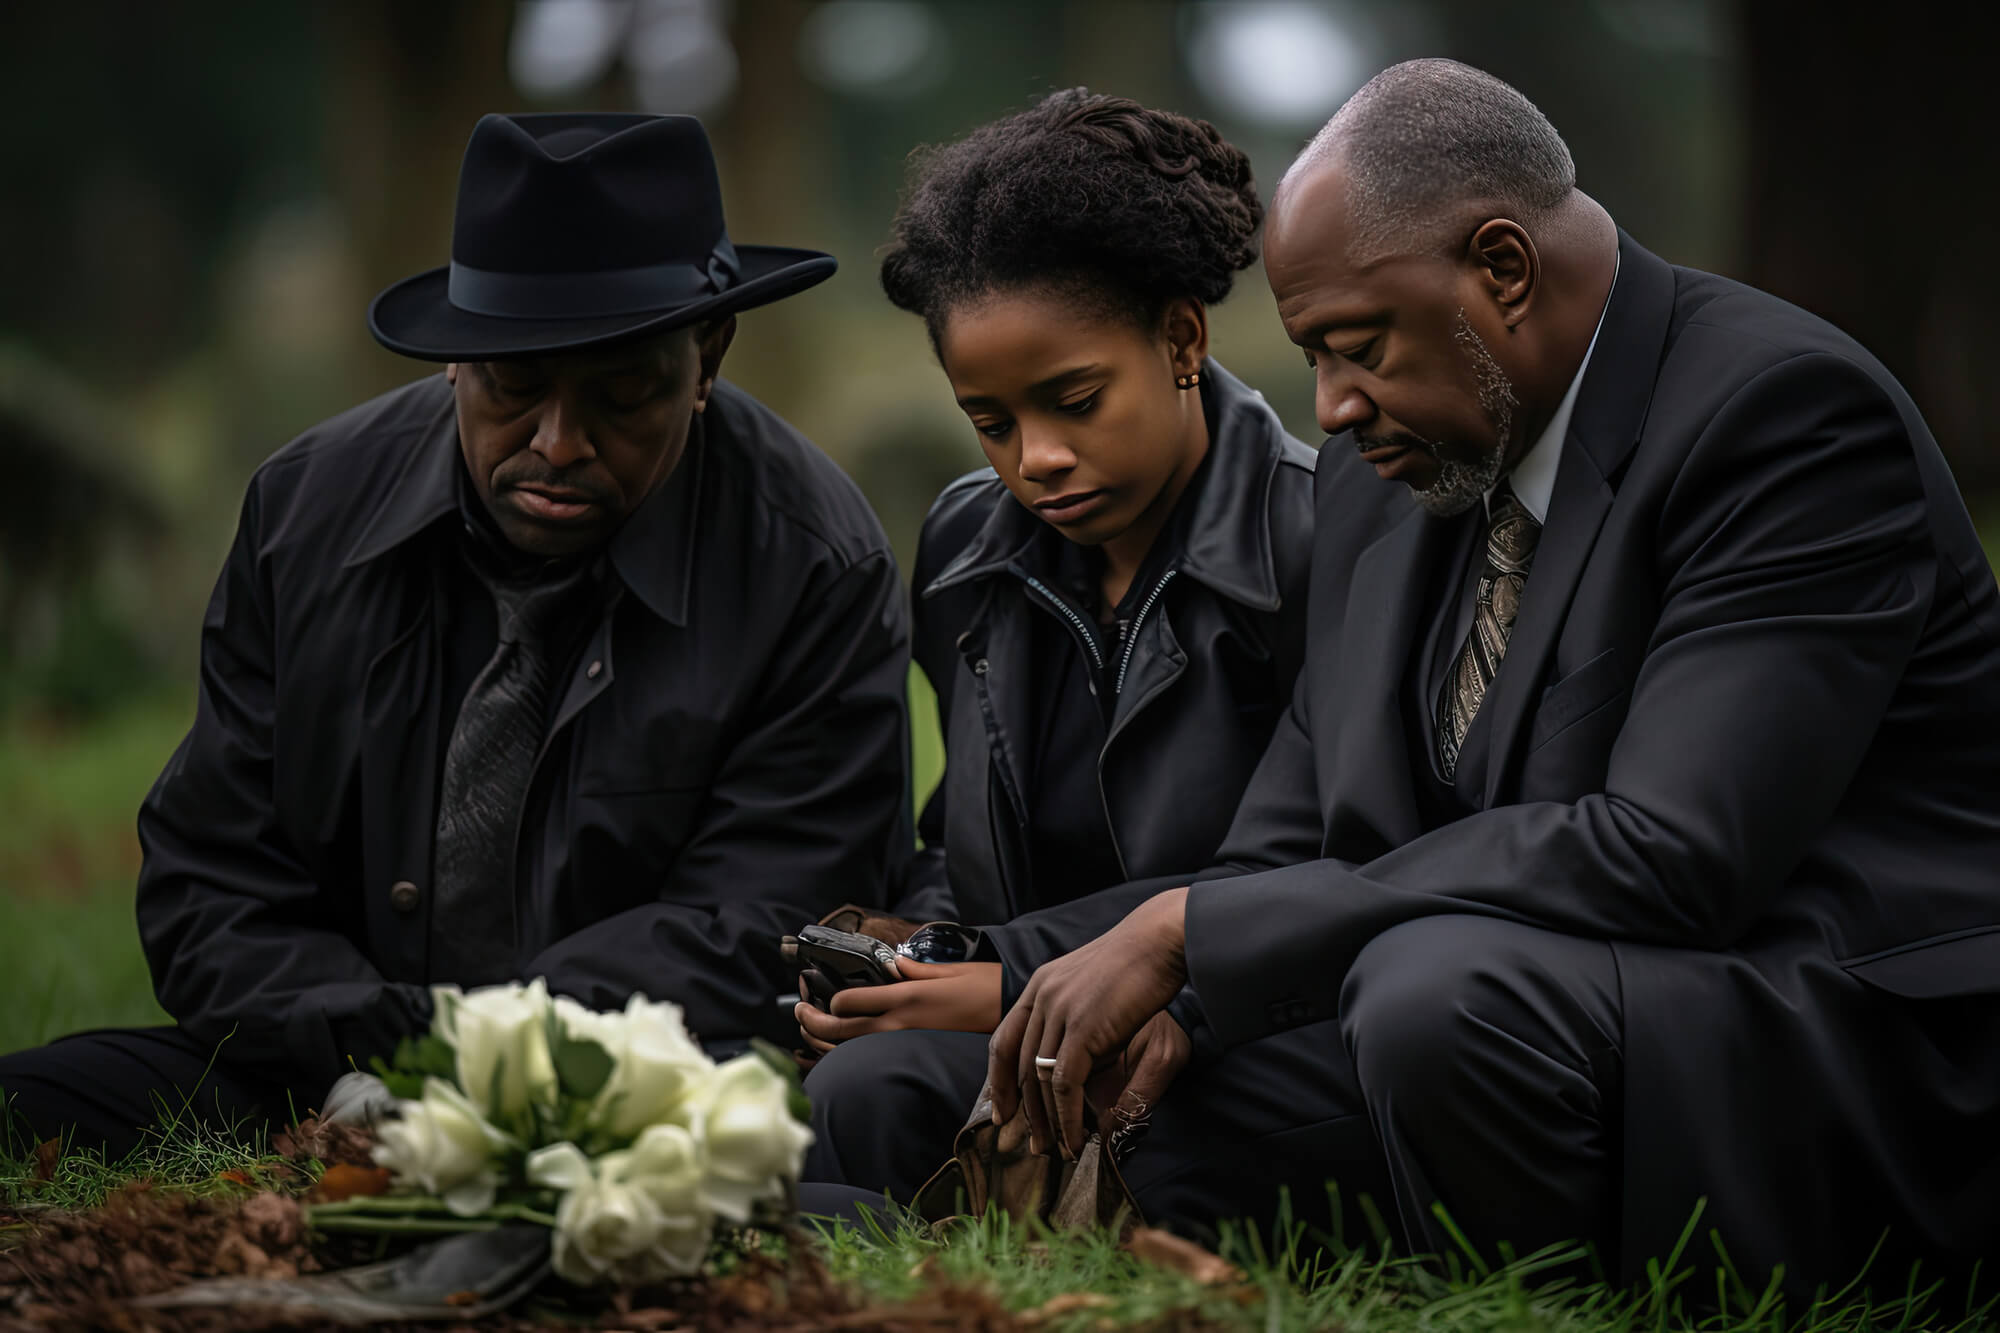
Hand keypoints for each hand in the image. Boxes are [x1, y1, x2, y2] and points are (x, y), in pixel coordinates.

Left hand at [794, 960, 1002, 1052]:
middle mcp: (902, 1022)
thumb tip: (891, 965)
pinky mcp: (917, 1053)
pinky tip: (838, 1053)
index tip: (822, 993)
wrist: (1013, 1019)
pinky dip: (849, 1058)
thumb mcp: (951, 971)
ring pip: (853, 1050)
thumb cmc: (987, 988)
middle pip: (842, 1031)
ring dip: (824, 1043)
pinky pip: (873, 1059)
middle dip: (812, 1023)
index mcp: (908, 995)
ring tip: (809, 1031)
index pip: (851, 1003)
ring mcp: (908, 1042)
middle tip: (798, 1013)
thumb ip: (916, 970)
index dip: (829, 1001)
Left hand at [989, 887, 1189, 1156]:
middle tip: (1032, 1144)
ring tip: (1055, 1149)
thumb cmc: (1137, 962)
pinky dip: (1067, 1117)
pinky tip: (1075, 1138)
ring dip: (1046, 1121)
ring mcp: (1059, 1012)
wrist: (1161, 940)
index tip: (1003, 1112)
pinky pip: (1064, 1085)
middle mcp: (1041, 997)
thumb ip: (1073, 1017)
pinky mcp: (1083, 1029)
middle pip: (1018, 1065)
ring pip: (1039, 1079)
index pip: (1004, 1039)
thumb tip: (1068, 1059)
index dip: (999, 1080)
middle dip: (1023, 1111)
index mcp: (1039, 985)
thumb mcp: (1091, 987)